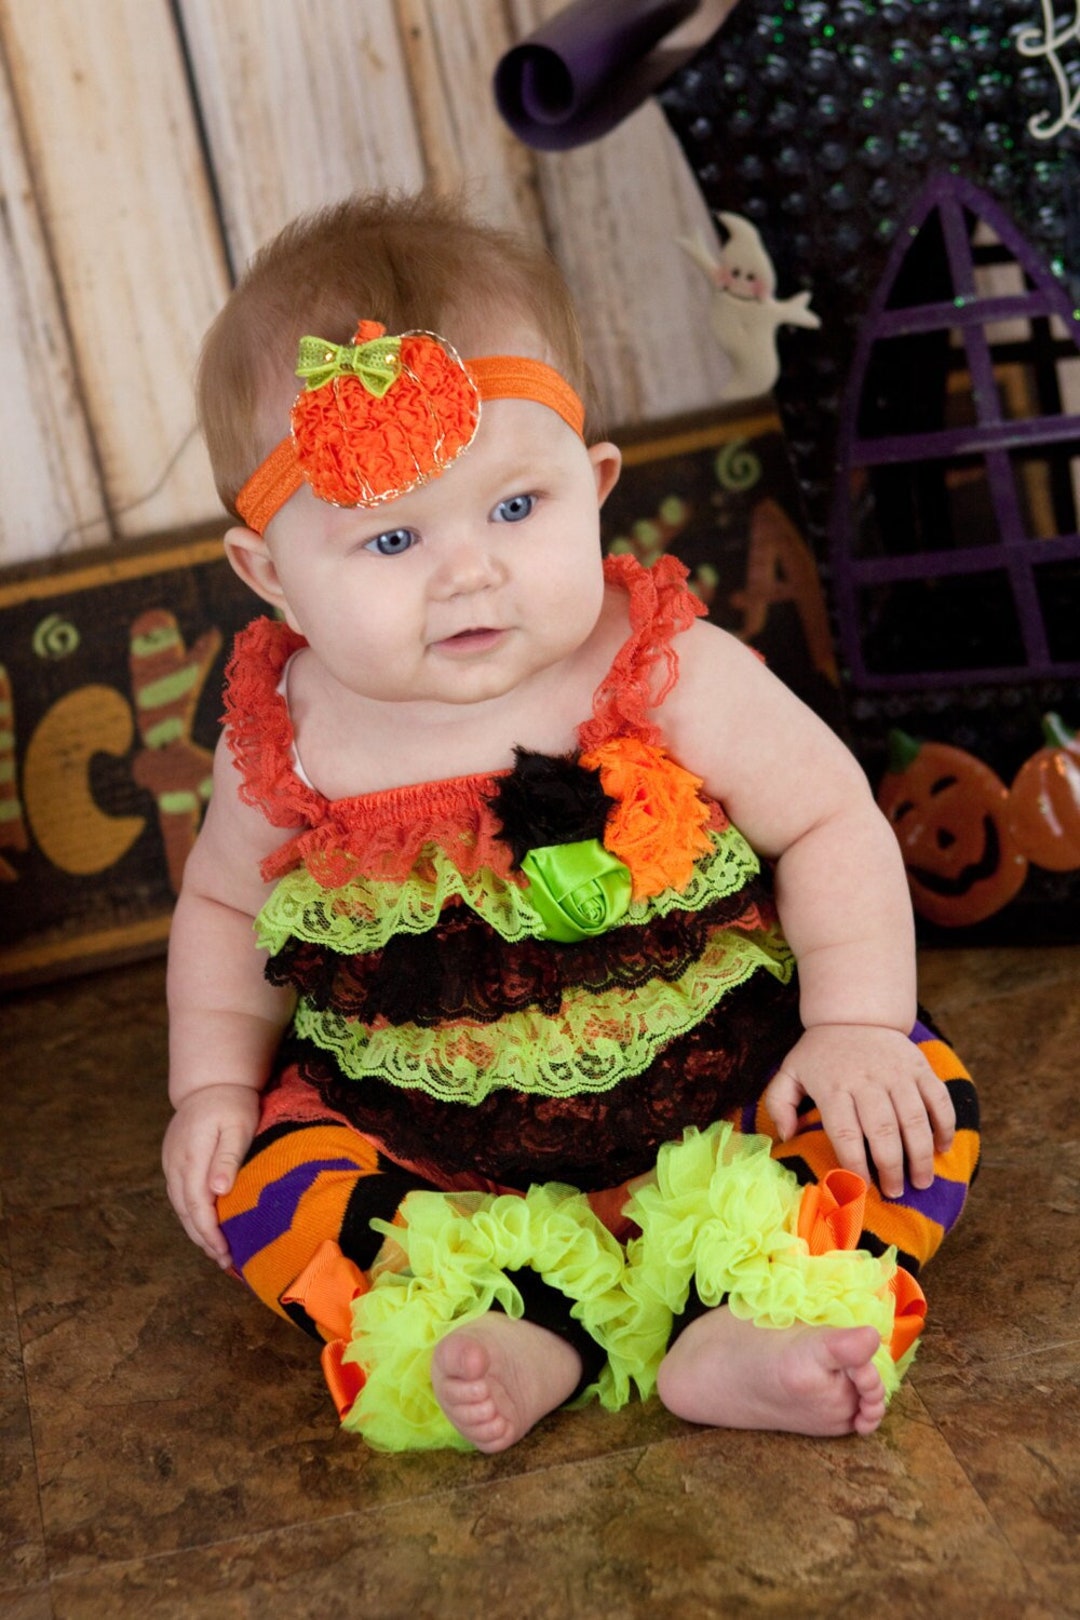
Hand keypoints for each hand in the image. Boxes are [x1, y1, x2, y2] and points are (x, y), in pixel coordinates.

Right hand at [162, 1084, 259, 1266]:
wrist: (211, 1081)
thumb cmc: (232, 1103)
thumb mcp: (238, 1125)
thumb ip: (228, 1157)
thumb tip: (218, 1191)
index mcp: (191, 1156)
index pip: (197, 1204)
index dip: (209, 1231)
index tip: (225, 1251)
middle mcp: (175, 1163)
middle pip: (186, 1211)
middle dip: (203, 1238)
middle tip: (225, 1260)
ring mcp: (171, 1162)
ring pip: (180, 1206)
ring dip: (196, 1230)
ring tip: (217, 1250)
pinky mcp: (173, 1161)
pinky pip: (180, 1194)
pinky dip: (191, 1214)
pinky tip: (205, 1224)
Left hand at [762, 1024, 955, 1199]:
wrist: (854, 1013)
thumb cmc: (820, 1053)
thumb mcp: (790, 1072)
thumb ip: (780, 1104)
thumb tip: (786, 1137)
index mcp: (833, 1086)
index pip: (846, 1134)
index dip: (855, 1165)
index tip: (861, 1187)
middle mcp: (867, 1080)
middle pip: (883, 1132)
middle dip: (891, 1168)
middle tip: (895, 1191)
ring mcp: (897, 1073)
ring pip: (915, 1120)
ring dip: (920, 1155)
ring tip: (921, 1181)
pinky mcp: (920, 1067)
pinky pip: (938, 1099)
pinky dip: (945, 1125)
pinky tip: (942, 1147)